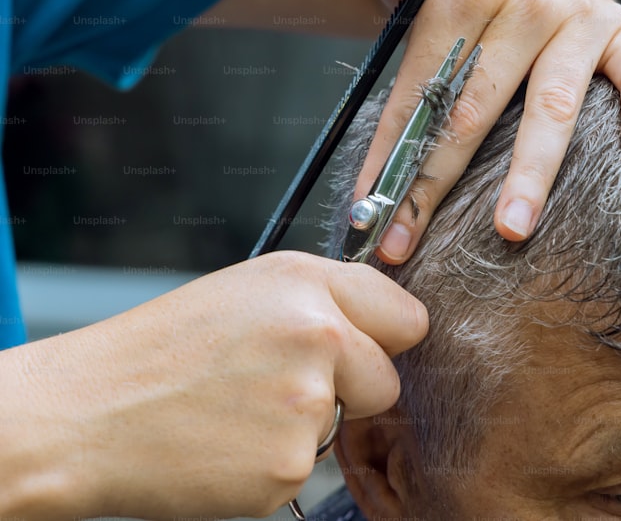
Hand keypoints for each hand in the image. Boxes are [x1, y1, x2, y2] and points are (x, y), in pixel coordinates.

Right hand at [12, 252, 425, 519]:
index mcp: (305, 283)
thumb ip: (323, 300)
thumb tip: (383, 324)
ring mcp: (306, 403)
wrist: (83, 417)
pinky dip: (271, 465)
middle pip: (387, 381)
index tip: (365, 348)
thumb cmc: (158, 353)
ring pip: (343, 428)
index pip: (406, 317)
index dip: (385, 339)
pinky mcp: (288, 465)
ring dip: (302, 428)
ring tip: (235, 409)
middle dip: (350, 392)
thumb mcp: (246, 292)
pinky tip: (225, 443)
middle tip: (275, 387)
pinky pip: (305, 468)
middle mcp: (315, 335)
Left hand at [356, 0, 620, 262]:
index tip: (369, 209)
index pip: (425, 84)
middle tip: (410, 239)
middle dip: (438, 181)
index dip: (393, 150)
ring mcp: (579, 19)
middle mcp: (529, 3)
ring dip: (532, 174)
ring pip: (554, 107)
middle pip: (479, 107)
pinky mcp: (619, 30)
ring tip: (512, 230)